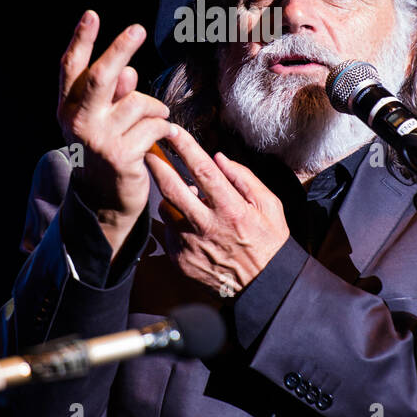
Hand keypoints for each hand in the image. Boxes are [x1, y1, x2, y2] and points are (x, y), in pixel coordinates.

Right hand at [57, 11, 174, 257]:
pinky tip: (162, 137)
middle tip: (138, 29)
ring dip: (155, 108)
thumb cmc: (108, 147)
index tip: (92, 14)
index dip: (81, 40)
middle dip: (120, 49)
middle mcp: (78, 121)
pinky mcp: (122, 156)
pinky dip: (163, 128)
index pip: (71, 68)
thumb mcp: (105, 117)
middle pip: (101, 77)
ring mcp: (99, 140)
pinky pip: (154, 126)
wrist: (106, 199)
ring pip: (138, 102)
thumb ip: (114, 93)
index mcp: (68, 107)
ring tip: (156, 120)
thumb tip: (129, 71)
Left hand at [143, 125, 289, 298]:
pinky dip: (176, 224)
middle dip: (156, 164)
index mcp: (230, 208)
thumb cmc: (268, 241)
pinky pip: (169, 232)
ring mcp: (191, 244)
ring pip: (166, 209)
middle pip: (171, 187)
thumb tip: (219, 158)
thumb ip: (244, 178)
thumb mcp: (269, 205)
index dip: (185, 147)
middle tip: (147, 149)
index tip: (172, 131)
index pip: (202, 170)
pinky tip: (191, 226)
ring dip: (170, 198)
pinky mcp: (181, 260)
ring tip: (186, 198)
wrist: (263, 286)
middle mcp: (207, 225)